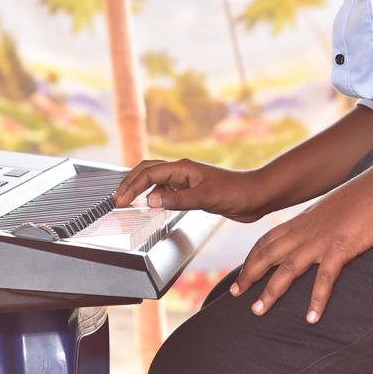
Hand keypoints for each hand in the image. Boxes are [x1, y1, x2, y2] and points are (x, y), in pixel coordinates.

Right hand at [113, 159, 267, 222]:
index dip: (131, 186)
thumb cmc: (236, 193)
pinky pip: (166, 191)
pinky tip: (151, 206)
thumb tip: (150, 200)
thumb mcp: (205, 197)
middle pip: (147, 171)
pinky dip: (154, 196)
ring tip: (127, 201)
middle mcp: (182, 171)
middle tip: (117, 199)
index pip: (149, 173)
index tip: (120, 201)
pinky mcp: (192, 191)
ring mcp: (187, 181)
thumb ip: (177, 200)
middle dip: (130, 183)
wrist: (256, 196)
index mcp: (183, 167)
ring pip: (156, 180)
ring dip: (140, 188)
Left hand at [230, 181, 372, 323]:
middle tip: (235, 294)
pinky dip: (317, 299)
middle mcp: (305, 231)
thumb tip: (309, 234)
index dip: (252, 257)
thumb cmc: (359, 199)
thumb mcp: (328, 210)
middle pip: (269, 254)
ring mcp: (321, 240)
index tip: (240, 275)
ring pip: (288, 268)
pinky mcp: (341, 247)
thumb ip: (316, 223)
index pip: (268, 240)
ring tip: (258, 311)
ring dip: (272, 291)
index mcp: (302, 221)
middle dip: (250, 275)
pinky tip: (311, 319)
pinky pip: (325, 277)